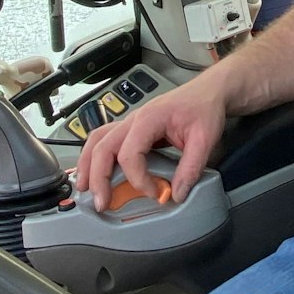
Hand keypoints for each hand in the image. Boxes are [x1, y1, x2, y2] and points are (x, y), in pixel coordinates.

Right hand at [75, 72, 227, 209]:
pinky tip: (93, 171)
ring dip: (88, 165)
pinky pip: (104, 139)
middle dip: (98, 177)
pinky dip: (94, 156)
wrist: (207, 91)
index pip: (130, 153)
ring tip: (85, 188)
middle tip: (101, 202)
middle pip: (103, 148)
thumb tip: (177, 193)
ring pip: (97, 141)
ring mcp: (130, 122)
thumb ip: (191, 168)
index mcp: (150, 119)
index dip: (139, 179)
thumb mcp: (205, 138)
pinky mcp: (132, 128)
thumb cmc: (204, 108)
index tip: (156, 193)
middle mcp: (134, 119)